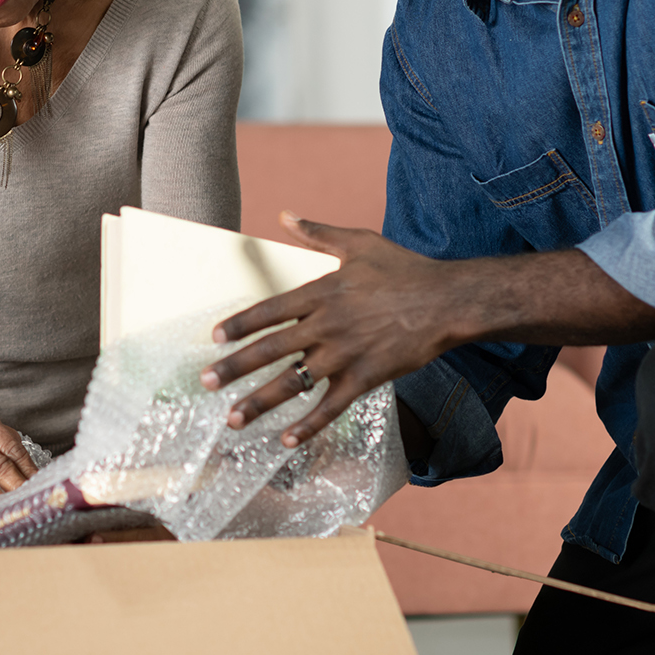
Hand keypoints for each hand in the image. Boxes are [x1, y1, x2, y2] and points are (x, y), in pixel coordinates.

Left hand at [199, 213, 474, 450]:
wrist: (448, 301)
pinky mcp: (365, 378)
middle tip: (206, 382)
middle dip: (234, 368)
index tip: (214, 338)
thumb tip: (285, 215)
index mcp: (321, 292)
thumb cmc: (405, 269)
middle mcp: (326, 325)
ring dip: (259, 402)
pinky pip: (330, 407)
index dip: (239, 325)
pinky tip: (285, 440)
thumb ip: (317, 233)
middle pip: (270, 349)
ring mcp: (344, 354)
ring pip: (292, 382)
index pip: (269, 310)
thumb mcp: (358, 242)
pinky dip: (307, 425)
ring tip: (232, 419)